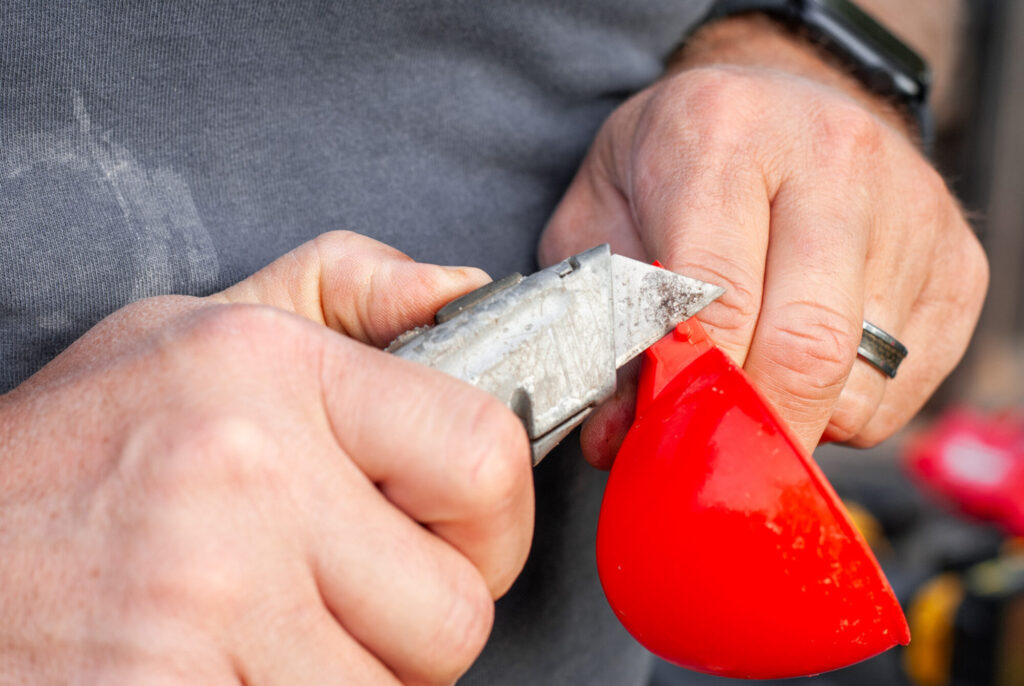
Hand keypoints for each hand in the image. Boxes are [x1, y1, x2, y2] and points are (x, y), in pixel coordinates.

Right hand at [0, 232, 532, 683]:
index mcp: (271, 368)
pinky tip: (236, 667)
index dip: (496, 518)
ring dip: (356, 675)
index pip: (483, 456)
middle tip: (359, 597)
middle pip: (456, 608)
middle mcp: (246, 474)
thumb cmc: (76, 452)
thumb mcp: (199, 329)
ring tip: (278, 631)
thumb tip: (463, 294)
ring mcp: (208, 594)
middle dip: (425, 620)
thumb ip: (346, 292)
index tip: (462, 535)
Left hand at [539, 16, 987, 466]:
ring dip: (798, 415)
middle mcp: (833, 159)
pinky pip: (900, 390)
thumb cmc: (679, 165)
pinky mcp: (958, 263)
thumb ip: (606, 321)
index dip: (692, 384)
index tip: (667, 429)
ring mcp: (911, 210)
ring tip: (757, 373)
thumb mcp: (606, 218)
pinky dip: (846, 408)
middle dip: (753, 426)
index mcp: (725, 134)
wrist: (779, 102)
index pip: (717, 297)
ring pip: (858, 383)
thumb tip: (616, 437)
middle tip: (713, 449)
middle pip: (807, 347)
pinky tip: (811, 361)